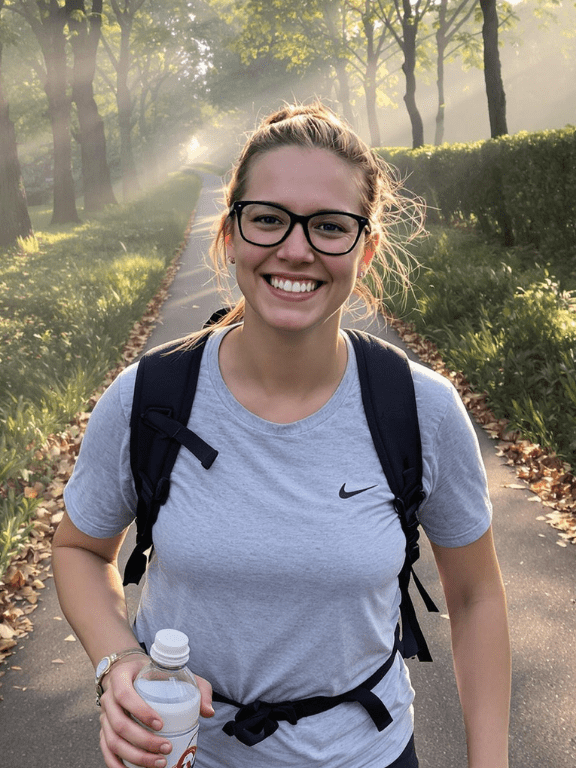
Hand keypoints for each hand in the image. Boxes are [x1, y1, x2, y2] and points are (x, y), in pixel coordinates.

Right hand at [99, 656, 213, 767]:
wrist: (129, 670)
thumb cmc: (154, 672)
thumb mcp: (174, 671)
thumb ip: (195, 687)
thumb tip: (208, 712)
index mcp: (121, 678)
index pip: (125, 696)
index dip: (140, 711)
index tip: (160, 724)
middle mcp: (108, 698)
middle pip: (119, 724)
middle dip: (143, 741)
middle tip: (166, 749)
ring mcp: (104, 716)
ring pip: (112, 741)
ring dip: (135, 756)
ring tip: (159, 763)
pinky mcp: (104, 730)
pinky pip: (106, 751)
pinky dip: (117, 765)